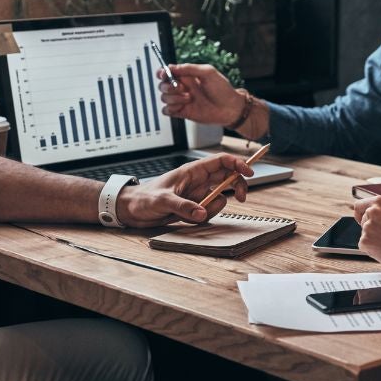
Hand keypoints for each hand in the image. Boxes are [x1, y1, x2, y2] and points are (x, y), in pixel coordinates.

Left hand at [115, 154, 252, 226]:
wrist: (131, 211)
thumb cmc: (143, 198)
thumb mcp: (162, 201)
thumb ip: (183, 206)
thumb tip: (201, 213)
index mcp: (192, 171)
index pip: (221, 161)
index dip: (238, 164)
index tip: (249, 173)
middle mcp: (197, 181)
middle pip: (228, 177)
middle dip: (237, 186)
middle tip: (241, 197)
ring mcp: (197, 194)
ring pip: (219, 198)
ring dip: (213, 208)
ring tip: (194, 214)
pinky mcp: (194, 207)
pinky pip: (208, 212)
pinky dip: (202, 218)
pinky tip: (186, 219)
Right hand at [158, 64, 243, 125]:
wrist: (230, 108)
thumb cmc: (222, 90)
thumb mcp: (208, 72)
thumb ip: (189, 68)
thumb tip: (172, 67)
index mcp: (187, 76)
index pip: (167, 72)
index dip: (162, 72)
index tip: (164, 74)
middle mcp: (183, 87)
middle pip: (163, 85)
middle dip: (168, 86)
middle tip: (182, 88)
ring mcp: (182, 100)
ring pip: (164, 97)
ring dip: (173, 98)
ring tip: (189, 98)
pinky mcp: (182, 112)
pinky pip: (167, 110)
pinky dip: (170, 108)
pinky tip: (182, 106)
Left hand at [354, 196, 380, 274]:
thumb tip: (370, 211)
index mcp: (379, 202)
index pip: (359, 205)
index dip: (361, 213)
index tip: (363, 218)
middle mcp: (371, 212)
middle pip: (363, 220)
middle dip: (371, 226)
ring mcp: (366, 227)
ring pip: (364, 233)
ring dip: (373, 238)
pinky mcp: (364, 242)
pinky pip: (364, 244)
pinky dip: (372, 248)